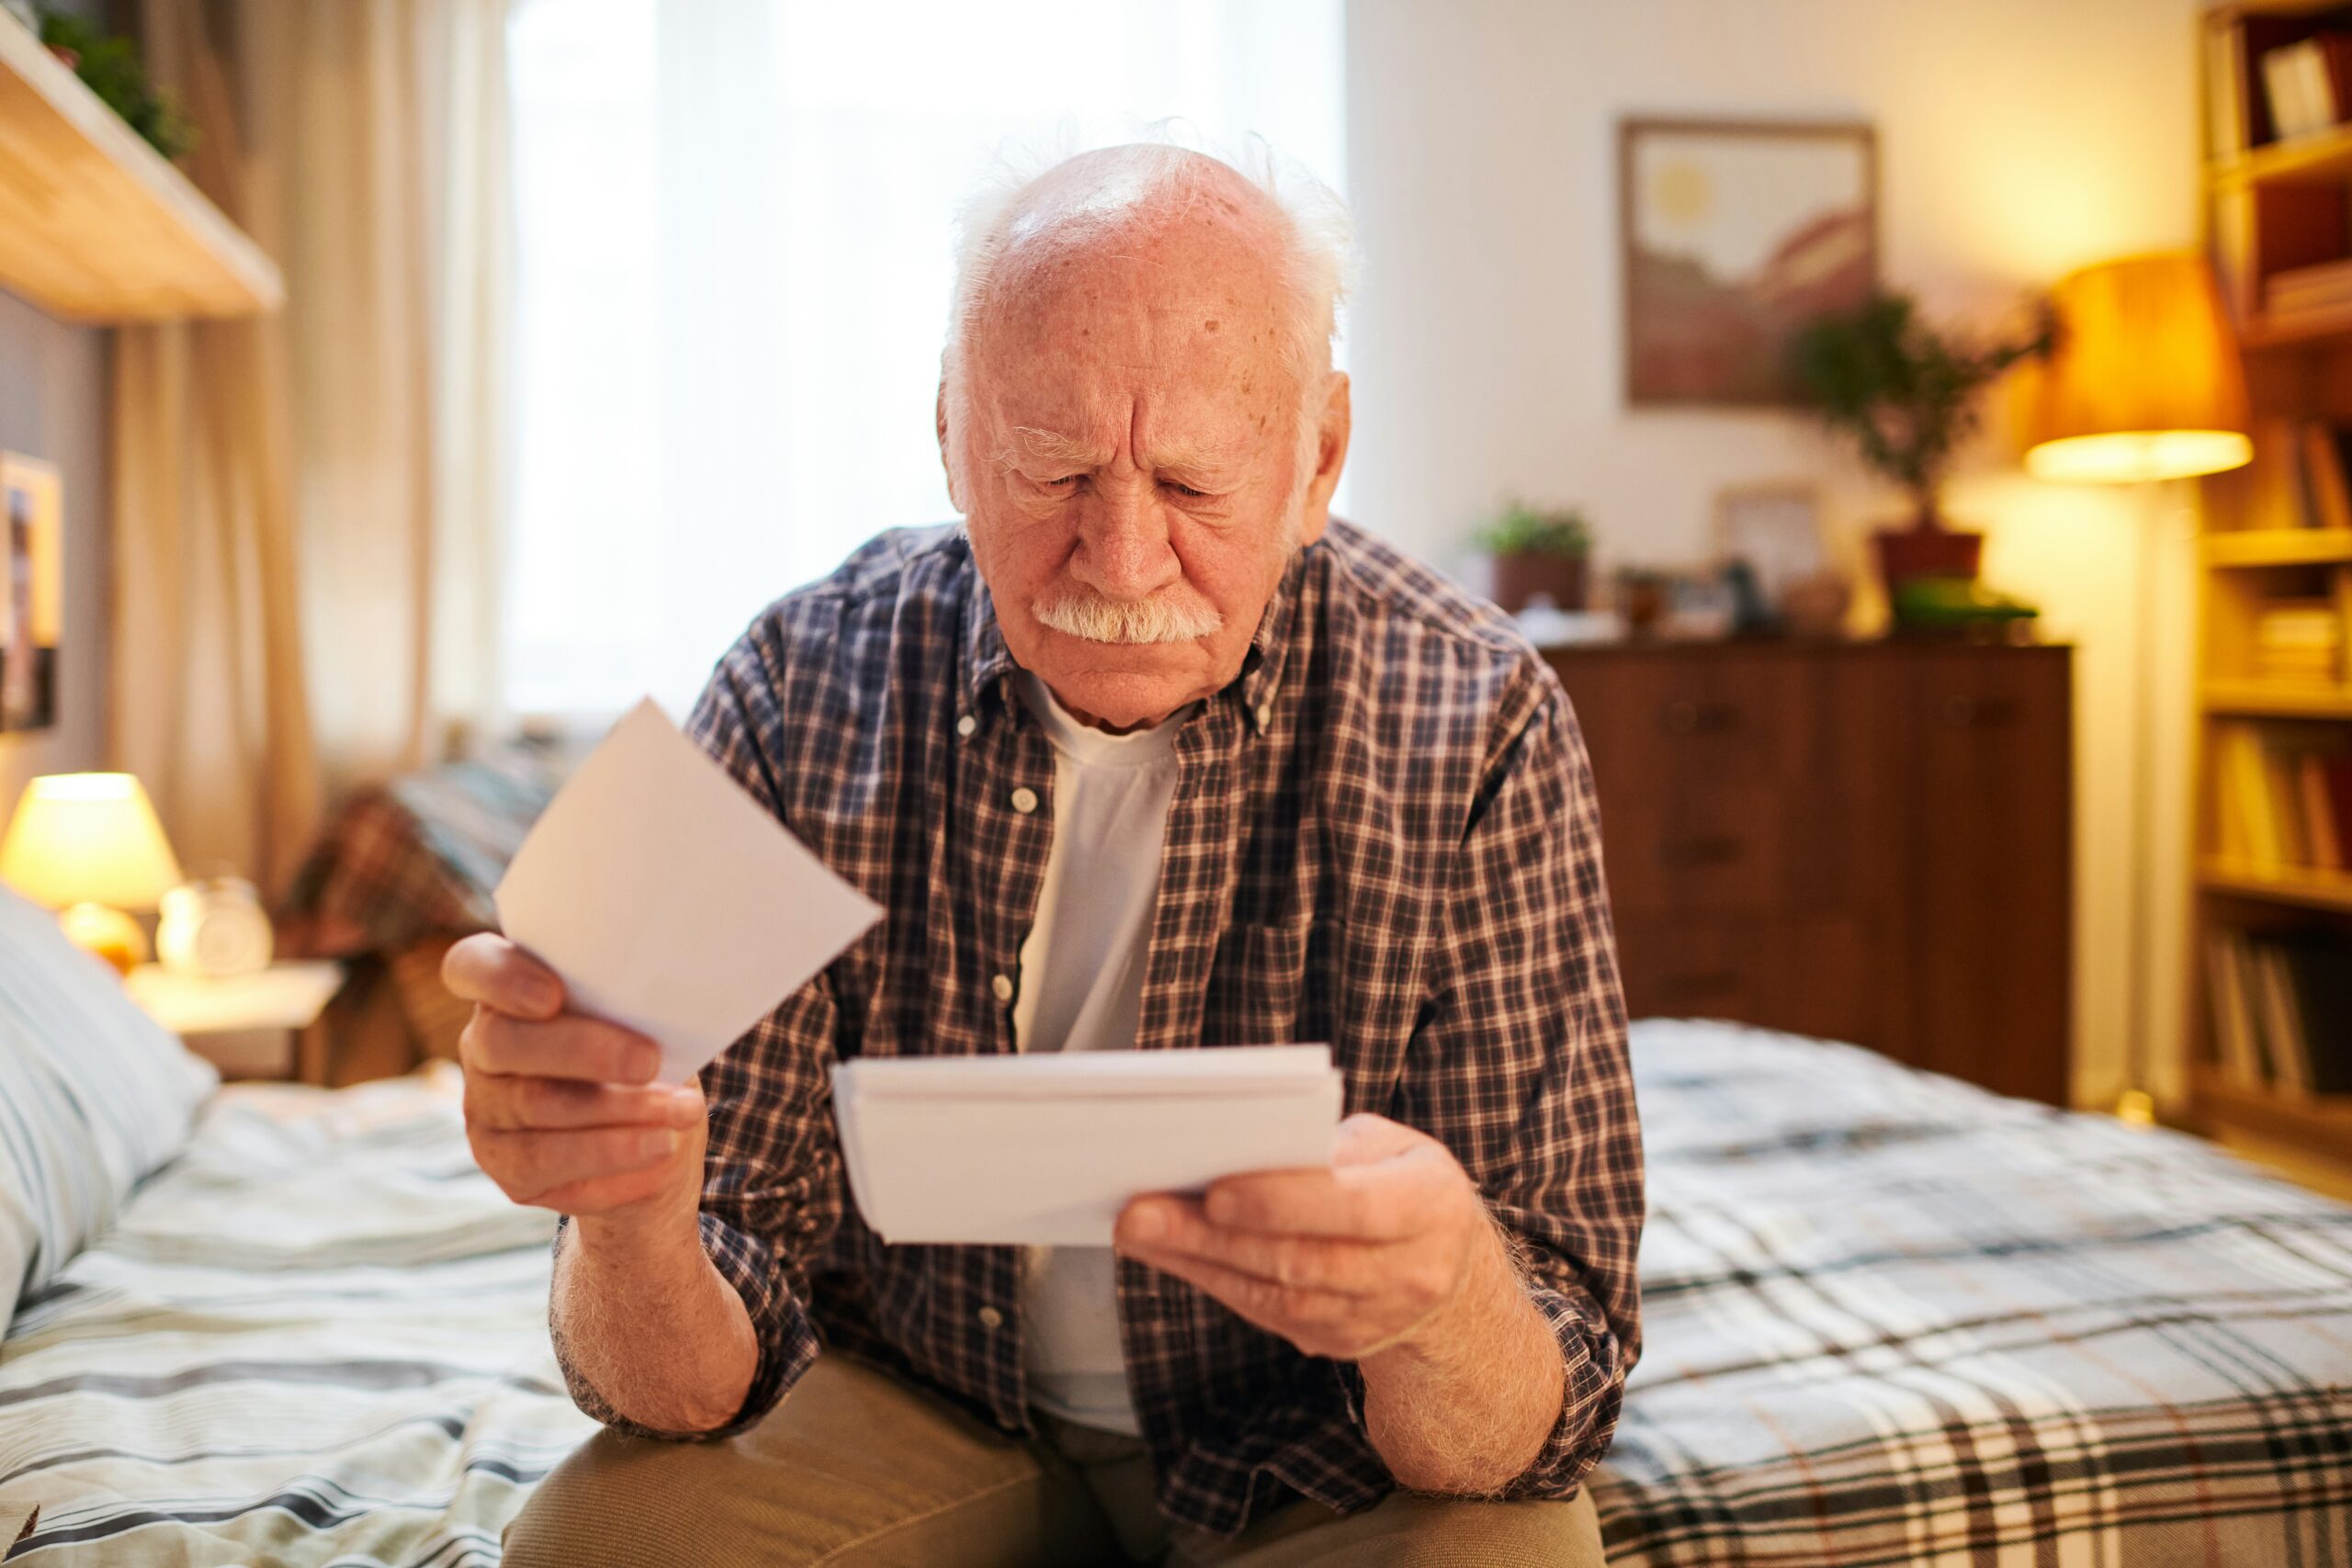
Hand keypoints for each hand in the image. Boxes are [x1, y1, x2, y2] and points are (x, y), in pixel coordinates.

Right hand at [444, 933, 705, 1228]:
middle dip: (582, 1050)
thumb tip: (664, 998)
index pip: (470, 966)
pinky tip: (659, 1149)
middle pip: (502, 1042)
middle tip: (649, 1061)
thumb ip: (634, 1000)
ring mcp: (485, 1108)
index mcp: (511, 990)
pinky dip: (613, 1155)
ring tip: (680, 1113)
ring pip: (534, 1106)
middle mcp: (484, 1046)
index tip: (552, 995)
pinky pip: (549, 1163)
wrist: (657, 1137)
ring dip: (617, 1111)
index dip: (500, 978)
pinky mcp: (505, 1164)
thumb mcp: (647, 1018)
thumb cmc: (649, 1052)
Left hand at [1112, 1112, 1511, 1362]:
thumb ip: (1330, 1148)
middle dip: (1212, 1237)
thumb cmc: (1403, 1183)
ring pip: (1275, 1296)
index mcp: (1429, 1206)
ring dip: (1198, 1262)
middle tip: (1141, 1211)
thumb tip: (1240, 1149)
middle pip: (1299, 1261)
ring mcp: (1374, 1319)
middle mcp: (1409, 1273)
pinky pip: (1267, 1314)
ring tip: (1138, 1230)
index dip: (1283, 1203)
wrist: (1451, 1270)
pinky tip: (1169, 1253)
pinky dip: (1212, 1281)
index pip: (1353, 1209)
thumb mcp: (1390, 1146)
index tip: (1216, 1191)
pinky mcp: (1339, 1342)